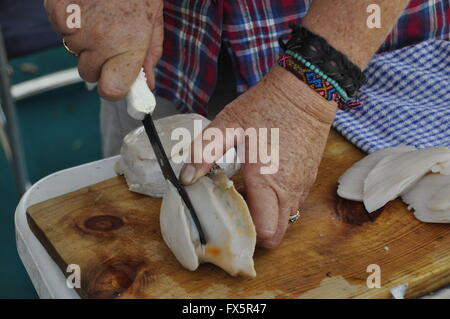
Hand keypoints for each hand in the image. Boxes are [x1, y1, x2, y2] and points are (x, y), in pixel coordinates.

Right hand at [44, 0, 162, 99]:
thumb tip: (147, 84)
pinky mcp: (58, 10)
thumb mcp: (153, 24)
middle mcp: (100, 41)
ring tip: (98, 17)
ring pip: (72, 50)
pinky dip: (68, 22)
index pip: (110, 91)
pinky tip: (84, 8)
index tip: (116, 81)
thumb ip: (149, 57)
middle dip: (97, 63)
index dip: (112, 88)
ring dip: (82, 41)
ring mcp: (77, 26)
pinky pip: (59, 29)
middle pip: (88, 73)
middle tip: (108, 41)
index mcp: (128, 48)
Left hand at [180, 66, 336, 247]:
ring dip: (266, 216)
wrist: (305, 90)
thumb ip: (204, 153)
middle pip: (277, 234)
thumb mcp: (228, 125)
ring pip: (286, 219)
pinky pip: (293, 203)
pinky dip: (277, 203)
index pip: (265, 232)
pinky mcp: (309, 177)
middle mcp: (290, 190)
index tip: (228, 222)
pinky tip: (262, 181)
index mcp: (268, 181)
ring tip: (246, 194)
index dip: (246, 235)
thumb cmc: (267, 106)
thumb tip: (184, 178)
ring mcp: (303, 184)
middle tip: (236, 212)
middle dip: (256, 231)